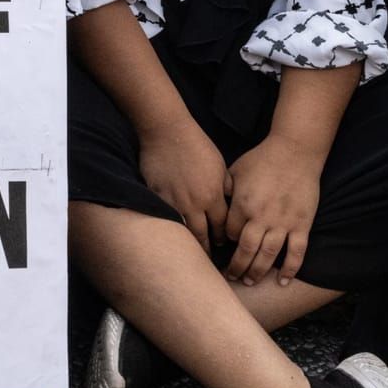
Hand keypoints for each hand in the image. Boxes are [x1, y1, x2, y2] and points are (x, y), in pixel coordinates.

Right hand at [137, 117, 231, 249]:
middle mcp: (194, 204)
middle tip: (209, 256)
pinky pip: (164, 218)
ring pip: (183, 231)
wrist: (167, 131)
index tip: (224, 243)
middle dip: (208, 248)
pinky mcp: (156, 196)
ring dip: (188, 242)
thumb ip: (226, 188)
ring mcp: (173, 202)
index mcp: (213, 197)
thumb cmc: (197, 145)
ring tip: (191, 250)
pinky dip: (169, 226)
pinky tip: (171, 232)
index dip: (224, 237)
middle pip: (203, 236)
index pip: (222, 228)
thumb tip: (231, 203)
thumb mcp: (220, 166)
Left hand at [223, 133, 323, 286]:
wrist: (294, 152)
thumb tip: (213, 204)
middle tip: (230, 277)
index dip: (227, 241)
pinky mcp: (302, 225)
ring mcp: (283, 222)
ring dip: (258, 272)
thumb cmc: (261, 159)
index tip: (224, 247)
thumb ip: (224, 190)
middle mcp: (261, 216)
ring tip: (249, 282)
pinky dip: (290, 269)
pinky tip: (283, 282)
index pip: (230, 233)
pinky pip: (296, 252)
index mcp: (242, 204)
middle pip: (246, 249)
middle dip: (237, 266)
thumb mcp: (234, 170)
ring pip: (268, 255)